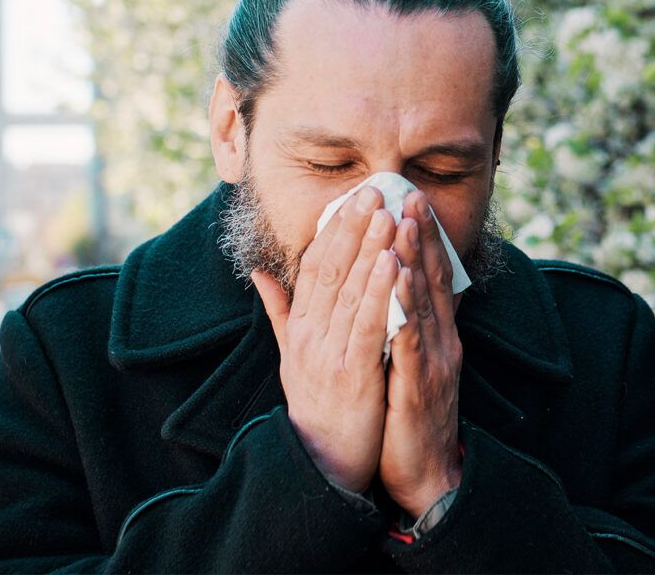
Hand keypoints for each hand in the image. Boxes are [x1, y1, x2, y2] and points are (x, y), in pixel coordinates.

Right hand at [252, 186, 396, 492]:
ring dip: (370, 249)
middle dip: (353, 227)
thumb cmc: (318, 407)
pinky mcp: (351, 375)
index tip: (354, 197)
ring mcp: (328, 355)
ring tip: (387, 215)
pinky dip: (379, 291)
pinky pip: (367, 325)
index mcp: (300, 328)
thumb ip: (281, 312)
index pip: (315, 266)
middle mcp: (309, 336)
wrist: (323, 464)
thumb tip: (261, 273)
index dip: (335, 229)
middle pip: (331, 270)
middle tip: (374, 190)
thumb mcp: (292, 356)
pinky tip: (394, 263)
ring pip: (349, 291)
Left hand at [380, 190, 464, 518]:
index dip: (421, 238)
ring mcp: (433, 363)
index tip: (409, 200)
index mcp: (435, 335)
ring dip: (414, 262)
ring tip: (402, 225)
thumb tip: (396, 291)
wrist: (423, 472)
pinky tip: (396, 285)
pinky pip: (411, 343)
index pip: (429, 277)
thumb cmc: (408, 415)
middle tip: (410, 195)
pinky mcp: (419, 387)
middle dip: (420, 236)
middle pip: (431, 280)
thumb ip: (402, 325)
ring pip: (423, 304)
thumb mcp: (408, 363)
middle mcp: (442, 342)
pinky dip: (405, 311)